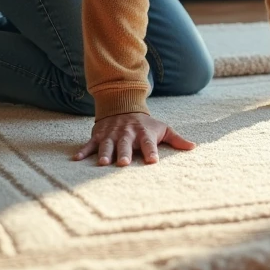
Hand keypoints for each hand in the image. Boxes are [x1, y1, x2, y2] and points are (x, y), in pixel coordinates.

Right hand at [72, 112, 195, 165]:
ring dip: (105, 153)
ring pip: (107, 144)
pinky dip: (83, 151)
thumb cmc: (145, 124)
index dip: (151, 152)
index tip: (153, 161)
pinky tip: (76, 159)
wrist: (122, 106)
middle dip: (124, 153)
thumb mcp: (162, 128)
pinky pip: (89, 144)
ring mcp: (111, 135)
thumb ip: (176, 139)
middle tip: (123, 163)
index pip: (149, 143)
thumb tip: (193, 147)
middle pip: (125, 145)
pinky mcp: (98, 136)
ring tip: (103, 163)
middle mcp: (127, 134)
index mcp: (143, 134)